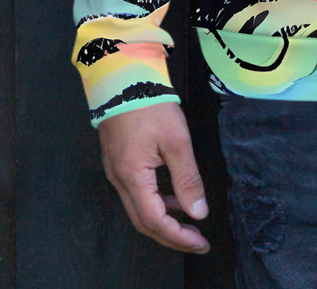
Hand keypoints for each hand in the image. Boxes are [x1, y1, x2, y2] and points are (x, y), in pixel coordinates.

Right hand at [97, 101, 210, 253]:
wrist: (122, 76)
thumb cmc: (151, 105)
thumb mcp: (176, 140)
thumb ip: (187, 179)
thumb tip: (198, 213)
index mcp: (132, 178)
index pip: (155, 221)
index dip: (178, 237)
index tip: (201, 242)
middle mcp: (119, 181)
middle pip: (143, 222)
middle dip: (172, 236)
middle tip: (198, 241)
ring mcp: (115, 172)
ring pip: (138, 210)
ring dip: (164, 220)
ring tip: (190, 221)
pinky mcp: (118, 162)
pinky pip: (136, 195)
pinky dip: (156, 203)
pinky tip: (173, 197)